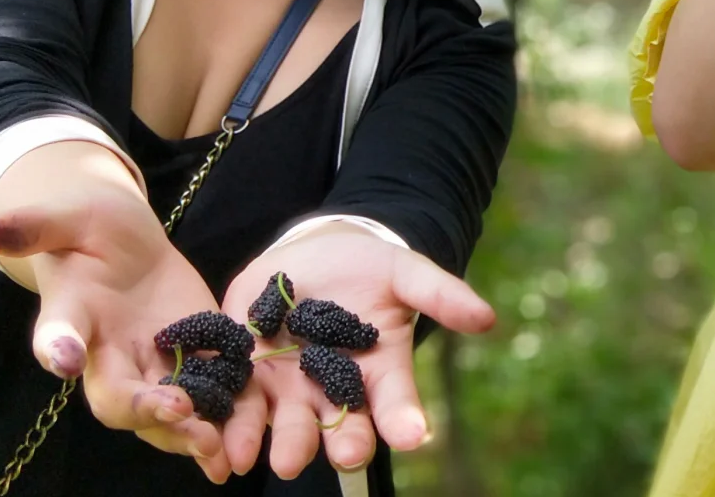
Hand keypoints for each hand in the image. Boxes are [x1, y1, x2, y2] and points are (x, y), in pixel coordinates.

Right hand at [0, 187, 234, 483]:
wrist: (126, 242)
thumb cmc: (89, 229)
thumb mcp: (69, 218)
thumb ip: (35, 225)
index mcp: (72, 320)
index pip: (56, 339)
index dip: (57, 348)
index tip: (63, 358)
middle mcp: (107, 357)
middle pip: (119, 399)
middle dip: (147, 411)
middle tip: (180, 411)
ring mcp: (152, 365)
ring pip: (164, 416)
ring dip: (189, 435)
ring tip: (218, 452)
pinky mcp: (193, 360)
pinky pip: (209, 399)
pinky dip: (228, 420)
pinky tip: (247, 439)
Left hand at [216, 226, 496, 479]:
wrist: (314, 253)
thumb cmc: (369, 268)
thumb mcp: (406, 273)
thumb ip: (440, 294)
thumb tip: (487, 318)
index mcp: (377, 372)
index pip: (395, 402)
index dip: (404, 419)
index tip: (413, 435)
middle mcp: (334, 389)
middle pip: (340, 423)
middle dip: (344, 441)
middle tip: (347, 455)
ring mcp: (289, 386)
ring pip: (287, 424)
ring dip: (285, 445)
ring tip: (282, 462)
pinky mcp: (247, 372)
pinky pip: (239, 405)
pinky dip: (232, 429)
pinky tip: (227, 450)